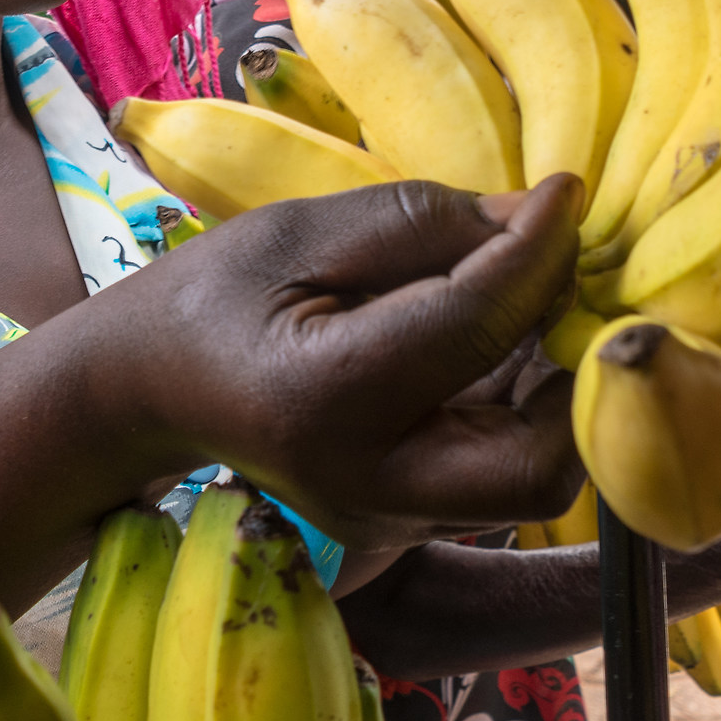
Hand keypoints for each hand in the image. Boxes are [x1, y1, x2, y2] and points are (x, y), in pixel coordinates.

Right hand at [85, 177, 583, 551]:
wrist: (148, 392)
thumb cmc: (215, 297)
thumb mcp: (297, 232)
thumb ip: (419, 222)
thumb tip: (541, 216)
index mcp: (323, 398)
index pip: (472, 322)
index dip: (536, 249)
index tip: (565, 191)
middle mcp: (365, 485)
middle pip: (538, 464)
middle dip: (571, 373)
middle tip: (553, 289)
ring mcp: (387, 523)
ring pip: (534, 480)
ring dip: (556, 393)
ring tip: (523, 312)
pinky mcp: (406, 530)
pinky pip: (503, 478)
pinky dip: (524, 413)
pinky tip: (492, 352)